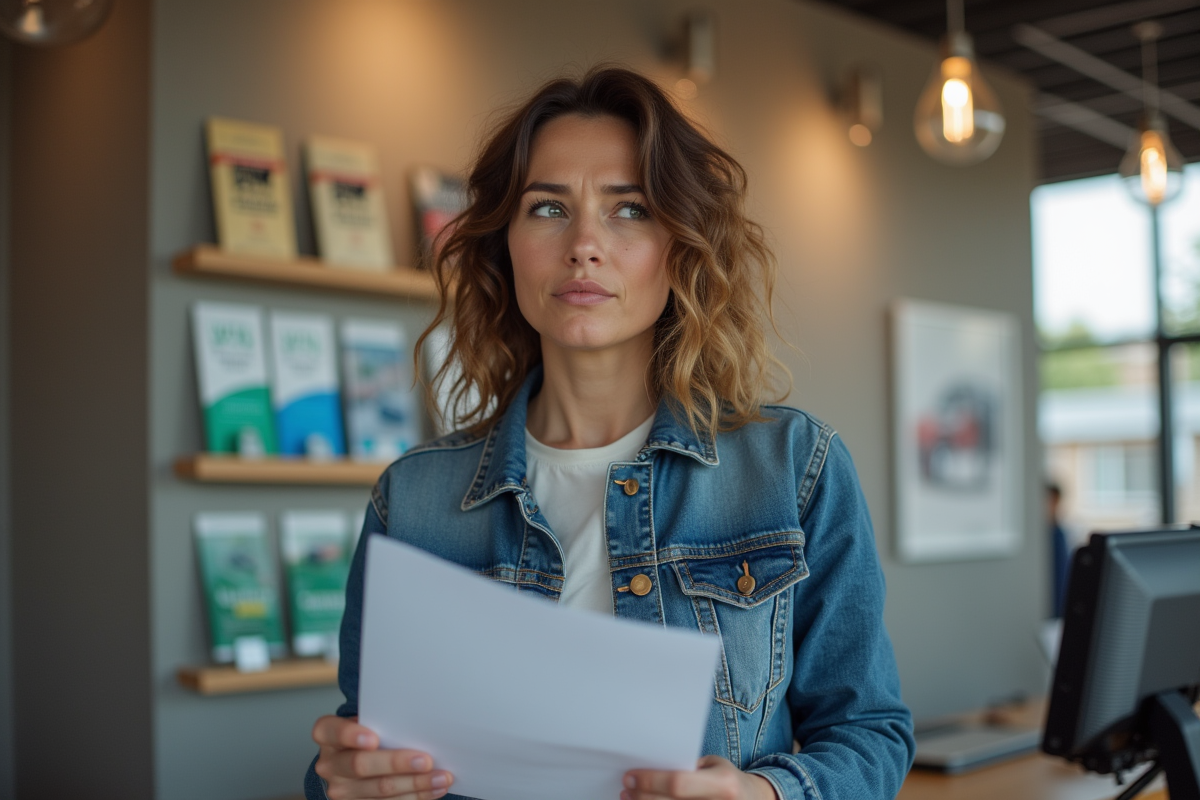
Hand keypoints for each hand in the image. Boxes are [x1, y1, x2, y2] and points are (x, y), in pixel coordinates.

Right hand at [312, 715, 454, 799]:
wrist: (351, 762)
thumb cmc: (366, 735)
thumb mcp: (366, 721)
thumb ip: (382, 722)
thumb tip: (420, 725)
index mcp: (327, 734)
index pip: (333, 732)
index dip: (351, 735)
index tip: (374, 738)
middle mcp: (329, 764)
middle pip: (361, 765)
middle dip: (396, 763)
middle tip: (426, 760)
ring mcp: (341, 790)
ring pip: (381, 789)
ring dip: (416, 784)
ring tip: (442, 777)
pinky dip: (416, 796)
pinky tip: (435, 789)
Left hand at [622, 756, 777, 799]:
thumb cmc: (728, 779)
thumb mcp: (713, 766)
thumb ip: (686, 768)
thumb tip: (648, 769)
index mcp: (723, 784)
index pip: (677, 783)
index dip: (650, 781)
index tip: (630, 776)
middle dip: (642, 796)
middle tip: (627, 788)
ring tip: (630, 799)